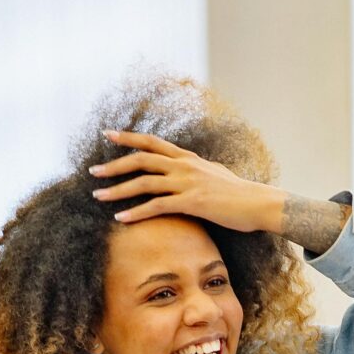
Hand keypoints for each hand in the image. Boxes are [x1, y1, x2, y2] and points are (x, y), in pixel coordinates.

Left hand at [89, 131, 285, 232]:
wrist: (259, 203)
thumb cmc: (240, 194)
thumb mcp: (216, 174)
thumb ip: (198, 171)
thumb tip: (190, 170)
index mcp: (188, 157)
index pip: (152, 142)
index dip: (128, 137)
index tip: (107, 134)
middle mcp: (184, 165)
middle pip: (141, 159)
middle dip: (114, 165)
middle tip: (93, 171)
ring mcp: (187, 183)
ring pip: (143, 183)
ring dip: (117, 190)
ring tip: (98, 197)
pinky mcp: (192, 202)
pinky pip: (157, 206)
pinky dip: (136, 213)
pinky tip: (121, 219)